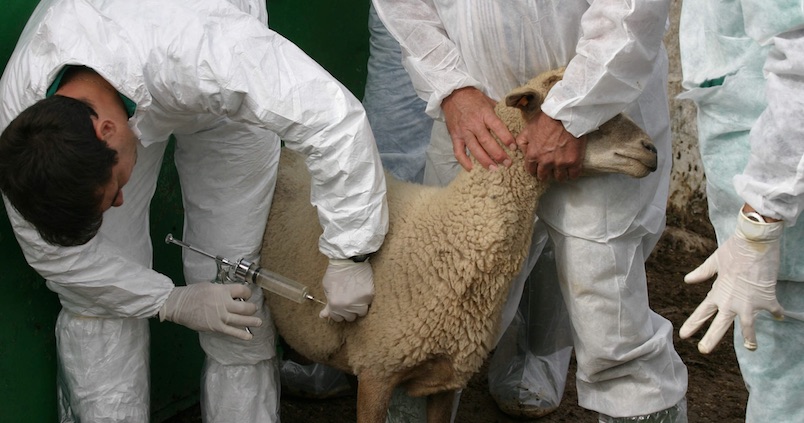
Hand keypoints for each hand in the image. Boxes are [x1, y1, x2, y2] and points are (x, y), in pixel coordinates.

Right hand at [159, 282, 261, 340]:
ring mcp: (220, 316)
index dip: (247, 293)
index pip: (242, 291)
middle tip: (253, 308)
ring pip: (242, 319)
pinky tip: (249, 336)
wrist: (179, 305)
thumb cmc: (192, 293)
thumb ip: (222, 290)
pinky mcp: (216, 327)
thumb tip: (233, 294)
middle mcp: (224, 303)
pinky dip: (242, 334)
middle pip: (245, 307)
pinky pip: (232, 332)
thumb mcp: (210, 286)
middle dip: (252, 308)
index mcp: (222, 290)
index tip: (247, 295)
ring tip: (259, 322)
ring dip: (253, 321)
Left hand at [319, 259, 373, 321]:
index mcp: (335, 305)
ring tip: (356, 297)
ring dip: (358, 307)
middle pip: (350, 317)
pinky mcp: (369, 295)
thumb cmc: (336, 272)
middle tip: (348, 300)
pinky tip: (361, 291)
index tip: (340, 306)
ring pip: (361, 313)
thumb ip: (327, 304)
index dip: (338, 312)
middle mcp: (347, 306)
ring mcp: (359, 301)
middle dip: (348, 310)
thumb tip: (324, 315)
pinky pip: (368, 303)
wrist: (349, 259)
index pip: (338, 318)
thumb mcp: (327, 288)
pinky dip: (365, 300)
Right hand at [441, 87, 514, 170]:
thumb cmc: (472, 98)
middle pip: (487, 142)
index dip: (506, 138)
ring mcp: (463, 131)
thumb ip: (498, 111)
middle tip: (507, 163)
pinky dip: (464, 161)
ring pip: (474, 149)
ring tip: (494, 169)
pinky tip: (472, 168)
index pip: (497, 127)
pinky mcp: (454, 136)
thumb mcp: (488, 100)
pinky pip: (458, 151)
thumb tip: (512, 119)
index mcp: (484, 113)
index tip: (514, 147)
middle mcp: (474, 124)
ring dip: (485, 160)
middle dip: (498, 154)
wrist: (452, 93)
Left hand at [517, 111, 584, 181]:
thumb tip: (523, 153)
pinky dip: (572, 174)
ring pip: (559, 178)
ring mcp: (560, 163)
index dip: (534, 170)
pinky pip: (573, 175)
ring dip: (559, 174)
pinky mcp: (574, 161)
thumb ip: (522, 143)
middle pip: (544, 176)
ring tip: (561, 169)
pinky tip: (572, 170)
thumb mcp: (528, 129)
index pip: (531, 171)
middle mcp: (546, 162)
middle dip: (545, 173)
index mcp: (533, 155)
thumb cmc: (546, 119)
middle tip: (549, 169)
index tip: (538, 169)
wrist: (565, 114)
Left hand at [680, 208, 783, 352]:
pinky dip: (778, 312)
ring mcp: (749, 302)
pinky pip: (774, 310)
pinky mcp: (767, 298)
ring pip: (748, 327)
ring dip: (749, 338)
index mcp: (718, 292)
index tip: (684, 335)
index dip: (693, 324)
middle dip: (711, 339)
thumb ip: (702, 273)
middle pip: (719, 326)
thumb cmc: (734, 249)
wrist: (755, 241)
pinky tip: (781, 316)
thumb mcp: (715, 261)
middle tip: (703, 350)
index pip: (702, 312)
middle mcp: (731, 301)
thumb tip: (688, 280)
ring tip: (750, 348)